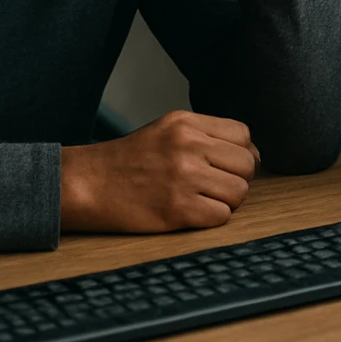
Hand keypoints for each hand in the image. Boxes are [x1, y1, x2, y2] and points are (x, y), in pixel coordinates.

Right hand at [60, 110, 260, 233]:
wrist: (87, 183)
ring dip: (226, 201)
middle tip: (214, 186)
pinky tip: (191, 213)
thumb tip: (253, 154)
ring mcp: (183, 178)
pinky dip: (211, 218)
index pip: (243, 135)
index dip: (241, 153)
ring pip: (239, 192)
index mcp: (186, 123)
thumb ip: (206, 135)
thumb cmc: (129, 160)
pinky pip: (222, 216)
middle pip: (247, 164)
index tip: (226, 166)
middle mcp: (187, 146)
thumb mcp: (166, 129)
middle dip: (237, 179)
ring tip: (202, 200)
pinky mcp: (176, 209)